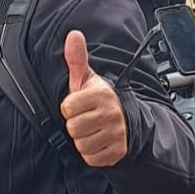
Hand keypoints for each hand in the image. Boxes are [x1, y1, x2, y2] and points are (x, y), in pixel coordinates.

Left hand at [60, 32, 127, 167]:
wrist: (127, 119)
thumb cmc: (101, 99)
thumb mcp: (88, 78)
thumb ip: (77, 59)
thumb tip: (73, 35)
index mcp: (101, 95)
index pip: (67, 108)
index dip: (69, 108)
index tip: (80, 105)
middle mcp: (111, 114)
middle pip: (73, 128)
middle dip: (76, 125)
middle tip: (86, 119)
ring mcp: (116, 134)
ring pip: (81, 145)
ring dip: (83, 140)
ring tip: (92, 130)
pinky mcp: (117, 151)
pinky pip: (91, 158)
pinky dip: (91, 153)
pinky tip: (97, 141)